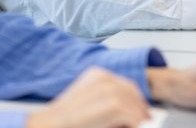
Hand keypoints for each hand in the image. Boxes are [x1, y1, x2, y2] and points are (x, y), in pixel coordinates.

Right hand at [27, 67, 150, 127]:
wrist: (53, 124)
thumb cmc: (67, 118)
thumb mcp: (88, 100)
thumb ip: (105, 98)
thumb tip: (128, 109)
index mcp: (97, 74)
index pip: (126, 84)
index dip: (135, 98)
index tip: (141, 109)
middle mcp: (104, 78)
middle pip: (133, 91)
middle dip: (139, 107)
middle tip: (142, 119)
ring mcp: (109, 90)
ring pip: (135, 104)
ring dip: (137, 117)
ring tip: (131, 125)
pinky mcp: (113, 105)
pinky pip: (134, 115)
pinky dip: (134, 123)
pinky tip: (128, 127)